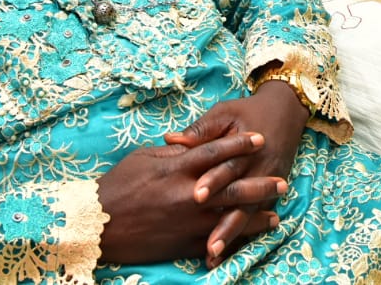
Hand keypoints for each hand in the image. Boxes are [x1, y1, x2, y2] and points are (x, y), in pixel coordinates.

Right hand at [96, 132, 285, 265]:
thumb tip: (189, 146)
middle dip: (260, 184)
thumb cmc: (117, 186)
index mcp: (177, 169)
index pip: (215, 151)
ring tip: (276, 212)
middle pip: (233, 187)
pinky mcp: (185, 243)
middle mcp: (189, 195)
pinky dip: (236, 238)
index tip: (259, 138)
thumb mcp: (143, 158)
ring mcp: (189, 222)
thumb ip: (172, 154)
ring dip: (256, 214)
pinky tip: (250, 236)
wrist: (98, 225)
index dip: (239, 144)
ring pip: (231, 217)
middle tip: (281, 181)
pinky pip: (217, 240)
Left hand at [164, 81, 308, 266]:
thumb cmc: (247, 112)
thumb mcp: (224, 113)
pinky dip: (240, 235)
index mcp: (244, 147)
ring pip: (247, 212)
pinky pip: (254, 217)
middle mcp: (257, 168)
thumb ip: (200, 129)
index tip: (196, 196)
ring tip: (213, 252)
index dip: (212, 181)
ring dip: (231, 233)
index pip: (227, 166)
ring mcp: (265, 183)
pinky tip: (225, 252)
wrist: (284, 112)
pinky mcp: (268, 193)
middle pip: (239, 196)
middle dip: (223, 219)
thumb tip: (171, 139)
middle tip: (207, 239)